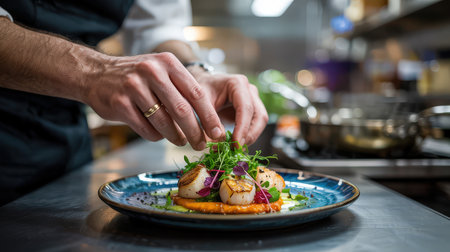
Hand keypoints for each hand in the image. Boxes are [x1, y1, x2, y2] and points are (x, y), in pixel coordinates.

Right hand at [83, 52, 224, 149]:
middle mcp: (152, 71)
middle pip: (182, 110)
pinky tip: (158, 135)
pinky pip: (145, 128)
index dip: (209, 116)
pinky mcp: (120, 103)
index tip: (218, 132)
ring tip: (181, 141)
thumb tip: (206, 120)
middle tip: (202, 145)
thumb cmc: (137, 76)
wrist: (95, 73)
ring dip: (175, 137)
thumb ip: (181, 90)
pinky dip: (155, 136)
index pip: (196, 93)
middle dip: (196, 132)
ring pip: (163, 122)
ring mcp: (134, 87)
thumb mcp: (160, 71)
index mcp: (168, 63)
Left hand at [188, 67, 268, 145]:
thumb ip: (208, 119)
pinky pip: (254, 127)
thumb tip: (220, 139)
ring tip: (232, 149)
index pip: (246, 108)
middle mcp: (249, 91)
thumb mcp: (198, 103)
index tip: (236, 144)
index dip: (242, 128)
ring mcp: (252, 101)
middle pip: (259, 116)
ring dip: (249, 138)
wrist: (198, 90)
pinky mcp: (251, 112)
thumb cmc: (197, 93)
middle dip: (249, 135)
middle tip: (235, 150)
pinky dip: (246, 138)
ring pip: (260, 123)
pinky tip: (233, 146)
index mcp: (237, 84)